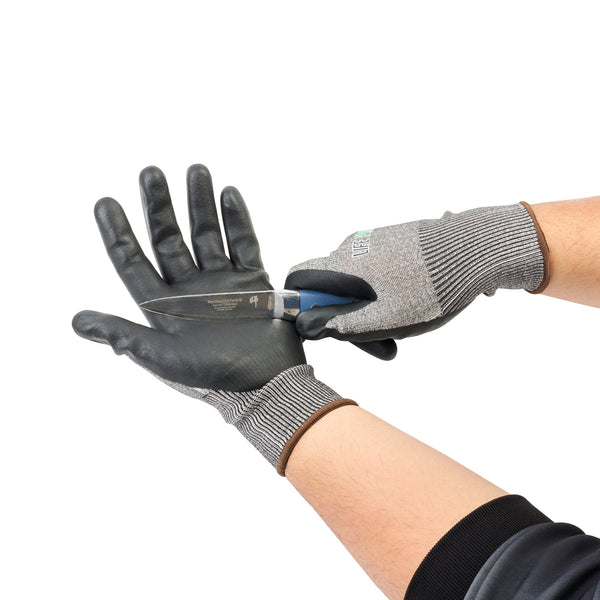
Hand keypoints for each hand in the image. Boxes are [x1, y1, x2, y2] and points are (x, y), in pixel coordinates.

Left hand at [73, 165, 352, 472]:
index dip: (117, 233)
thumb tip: (77, 321)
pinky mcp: (252, 281)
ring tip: (196, 171)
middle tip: (150, 173)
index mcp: (164, 307)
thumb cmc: (213, 376)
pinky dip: (237, 219)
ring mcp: (221, 282)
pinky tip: (228, 194)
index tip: (106, 202)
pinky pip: (244, 243)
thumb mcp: (161, 357)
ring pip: (207, 234)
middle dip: (159, 207)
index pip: (133, 262)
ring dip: (199, 204)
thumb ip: (122, 335)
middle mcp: (190, 289)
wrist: (265, 382)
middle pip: (169, 239)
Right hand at [286, 203, 546, 356]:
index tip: (326, 325)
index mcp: (342, 265)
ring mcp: (375, 240)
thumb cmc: (427, 289)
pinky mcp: (395, 238)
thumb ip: (341, 325)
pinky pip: (377, 267)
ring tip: (405, 324)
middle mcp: (352, 247)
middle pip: (331, 283)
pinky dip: (386, 289)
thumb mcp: (383, 319)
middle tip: (380, 340)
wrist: (474, 248)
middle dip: (347, 313)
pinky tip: (415, 303)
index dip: (303, 303)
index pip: (298, 277)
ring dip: (371, 304)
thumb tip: (306, 326)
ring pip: (357, 278)